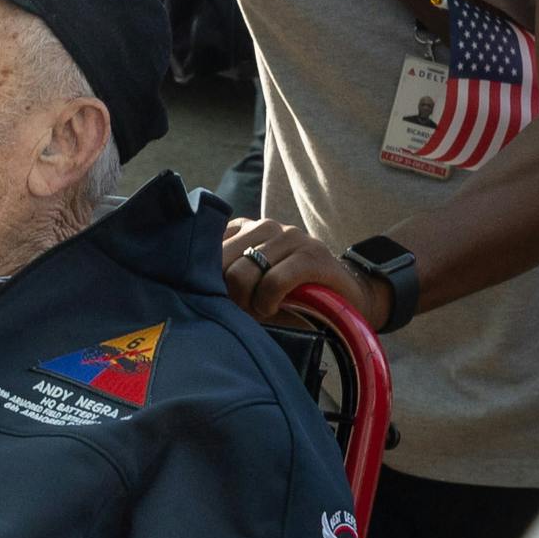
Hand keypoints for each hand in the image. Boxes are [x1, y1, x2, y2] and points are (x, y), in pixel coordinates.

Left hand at [219, 216, 376, 326]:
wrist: (347, 299)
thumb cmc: (289, 298)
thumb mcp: (251, 288)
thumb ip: (223, 281)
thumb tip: (191, 294)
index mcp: (244, 229)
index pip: (204, 246)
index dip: (204, 280)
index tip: (219, 300)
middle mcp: (264, 226)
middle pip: (219, 261)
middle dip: (225, 295)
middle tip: (243, 311)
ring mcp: (290, 236)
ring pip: (242, 272)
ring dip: (247, 302)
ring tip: (261, 311)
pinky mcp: (312, 254)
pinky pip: (273, 281)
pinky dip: (268, 302)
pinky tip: (274, 309)